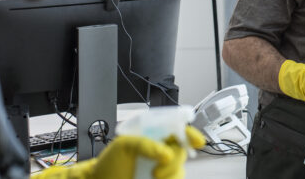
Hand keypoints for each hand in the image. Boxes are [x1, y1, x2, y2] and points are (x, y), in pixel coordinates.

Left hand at [36, 125, 205, 178]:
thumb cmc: (109, 163)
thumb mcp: (123, 145)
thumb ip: (145, 143)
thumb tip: (165, 153)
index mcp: (154, 136)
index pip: (178, 129)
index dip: (190, 133)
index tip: (196, 141)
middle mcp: (161, 151)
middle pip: (182, 151)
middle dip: (174, 161)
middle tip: (157, 169)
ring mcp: (162, 169)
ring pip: (180, 170)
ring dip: (170, 175)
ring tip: (153, 177)